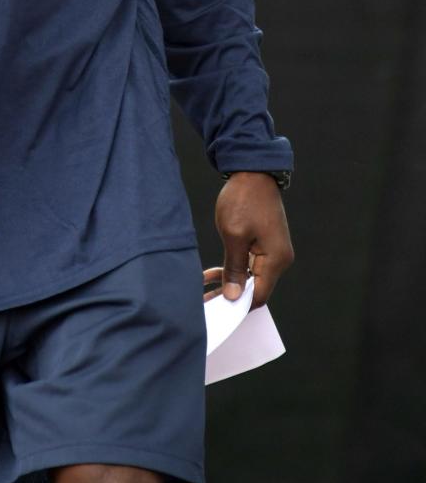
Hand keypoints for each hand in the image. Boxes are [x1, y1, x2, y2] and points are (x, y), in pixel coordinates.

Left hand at [204, 173, 293, 309]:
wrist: (253, 171)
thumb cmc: (243, 200)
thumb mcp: (233, 235)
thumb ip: (234, 268)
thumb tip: (234, 296)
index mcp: (275, 260)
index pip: (259, 295)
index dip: (238, 305)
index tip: (215, 311)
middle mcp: (280, 259)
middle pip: (256, 289)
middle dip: (231, 296)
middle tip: (204, 301)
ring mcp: (274, 251)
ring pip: (251, 278)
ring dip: (229, 282)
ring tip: (204, 289)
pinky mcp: (266, 244)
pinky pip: (251, 265)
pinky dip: (234, 269)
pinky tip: (212, 274)